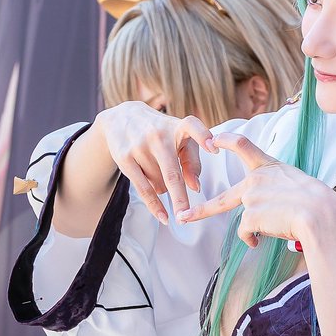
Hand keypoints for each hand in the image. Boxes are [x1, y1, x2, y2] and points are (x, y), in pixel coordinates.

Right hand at [98, 101, 216, 225]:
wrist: (121, 118)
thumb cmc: (161, 132)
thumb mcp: (179, 140)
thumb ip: (192, 161)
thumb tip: (195, 187)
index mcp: (176, 127)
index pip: (192, 126)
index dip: (203, 136)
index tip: (214, 149)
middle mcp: (158, 135)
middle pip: (172, 173)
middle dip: (180, 198)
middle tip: (187, 217)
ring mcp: (139, 147)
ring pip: (159, 183)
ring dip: (164, 188)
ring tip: (159, 172)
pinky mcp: (124, 158)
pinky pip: (143, 189)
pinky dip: (154, 205)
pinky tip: (163, 217)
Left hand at [177, 130, 335, 247]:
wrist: (320, 214)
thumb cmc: (318, 202)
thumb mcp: (297, 185)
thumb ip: (276, 190)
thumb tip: (268, 210)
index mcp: (268, 167)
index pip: (242, 144)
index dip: (224, 141)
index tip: (212, 140)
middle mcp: (255, 180)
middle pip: (224, 198)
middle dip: (202, 210)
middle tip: (184, 217)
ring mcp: (251, 197)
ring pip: (247, 222)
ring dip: (259, 229)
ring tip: (280, 227)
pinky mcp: (250, 215)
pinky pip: (247, 234)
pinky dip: (254, 240)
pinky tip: (266, 239)